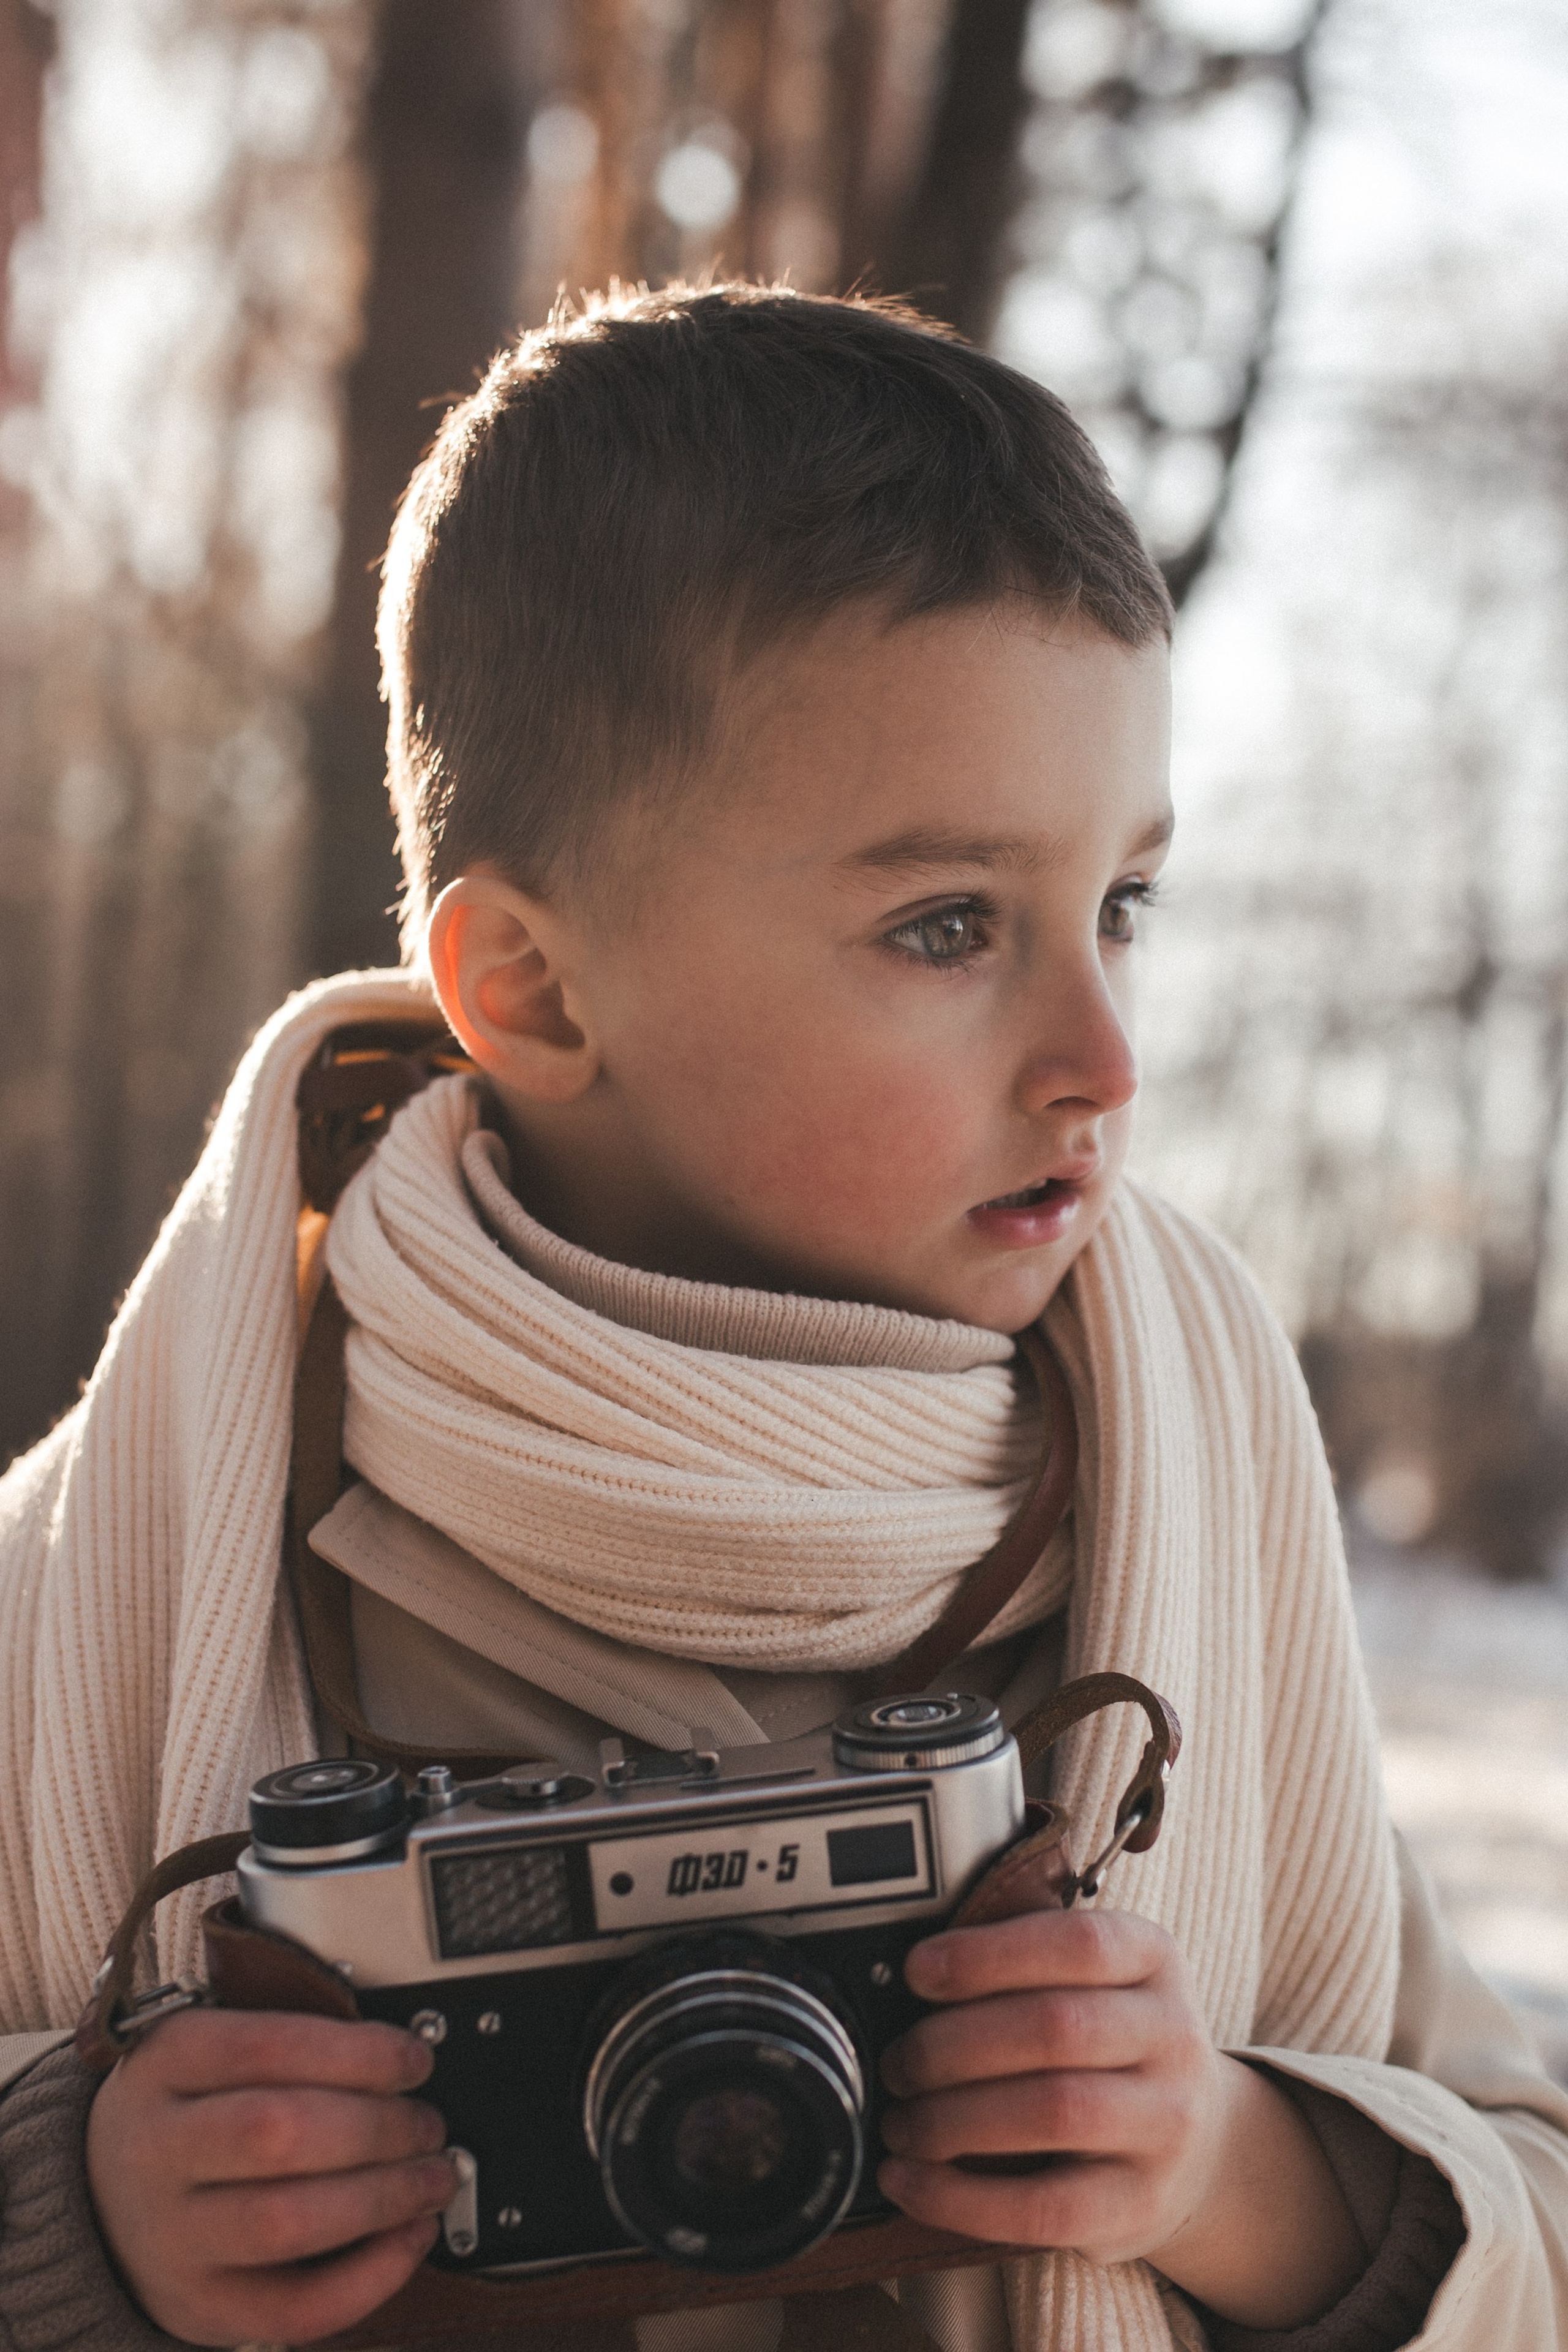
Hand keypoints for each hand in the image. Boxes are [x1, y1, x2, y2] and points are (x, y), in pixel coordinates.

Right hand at [86, 2008, 459, 2346]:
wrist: (101, 2197)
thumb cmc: (187, 2109)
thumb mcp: (209, 2050)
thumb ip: (291, 2044)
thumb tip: (399, 2059)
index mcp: (164, 2064)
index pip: (265, 2046)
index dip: (356, 2053)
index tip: (414, 2059)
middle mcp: (158, 2150)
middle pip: (278, 2134)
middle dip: (378, 2128)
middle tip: (428, 2124)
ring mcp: (174, 2237)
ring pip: (287, 2222)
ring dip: (384, 2199)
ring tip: (433, 2177)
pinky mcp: (199, 2306)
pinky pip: (293, 2307)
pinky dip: (369, 2276)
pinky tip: (409, 2237)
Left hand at [876, 1907, 1364, 2330]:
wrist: (1198, 2147)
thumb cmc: (1109, 2046)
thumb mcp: (1096, 1982)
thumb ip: (1027, 1965)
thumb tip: (911, 1976)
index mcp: (1155, 1959)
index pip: (1078, 1944)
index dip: (988, 1955)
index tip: (915, 1971)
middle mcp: (1174, 2037)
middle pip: (1056, 2028)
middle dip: (952, 2045)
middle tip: (896, 2063)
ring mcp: (1167, 2125)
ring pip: (1053, 2111)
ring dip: (951, 2118)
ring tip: (899, 2123)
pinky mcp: (1140, 2205)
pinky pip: (1044, 2207)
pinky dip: (960, 2197)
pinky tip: (908, 2182)